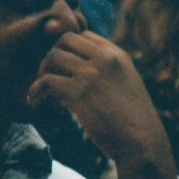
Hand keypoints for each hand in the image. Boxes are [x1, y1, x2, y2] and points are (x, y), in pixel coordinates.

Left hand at [26, 26, 176, 178]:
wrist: (143, 143)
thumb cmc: (132, 120)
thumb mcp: (125, 85)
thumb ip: (107, 72)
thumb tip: (82, 72)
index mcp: (118, 55)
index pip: (83, 36)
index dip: (67, 50)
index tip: (61, 69)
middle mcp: (106, 59)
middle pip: (64, 39)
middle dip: (51, 55)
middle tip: (47, 76)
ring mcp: (93, 73)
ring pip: (53, 56)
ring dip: (41, 73)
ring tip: (41, 92)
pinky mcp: (80, 92)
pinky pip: (46, 81)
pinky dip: (35, 90)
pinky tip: (35, 102)